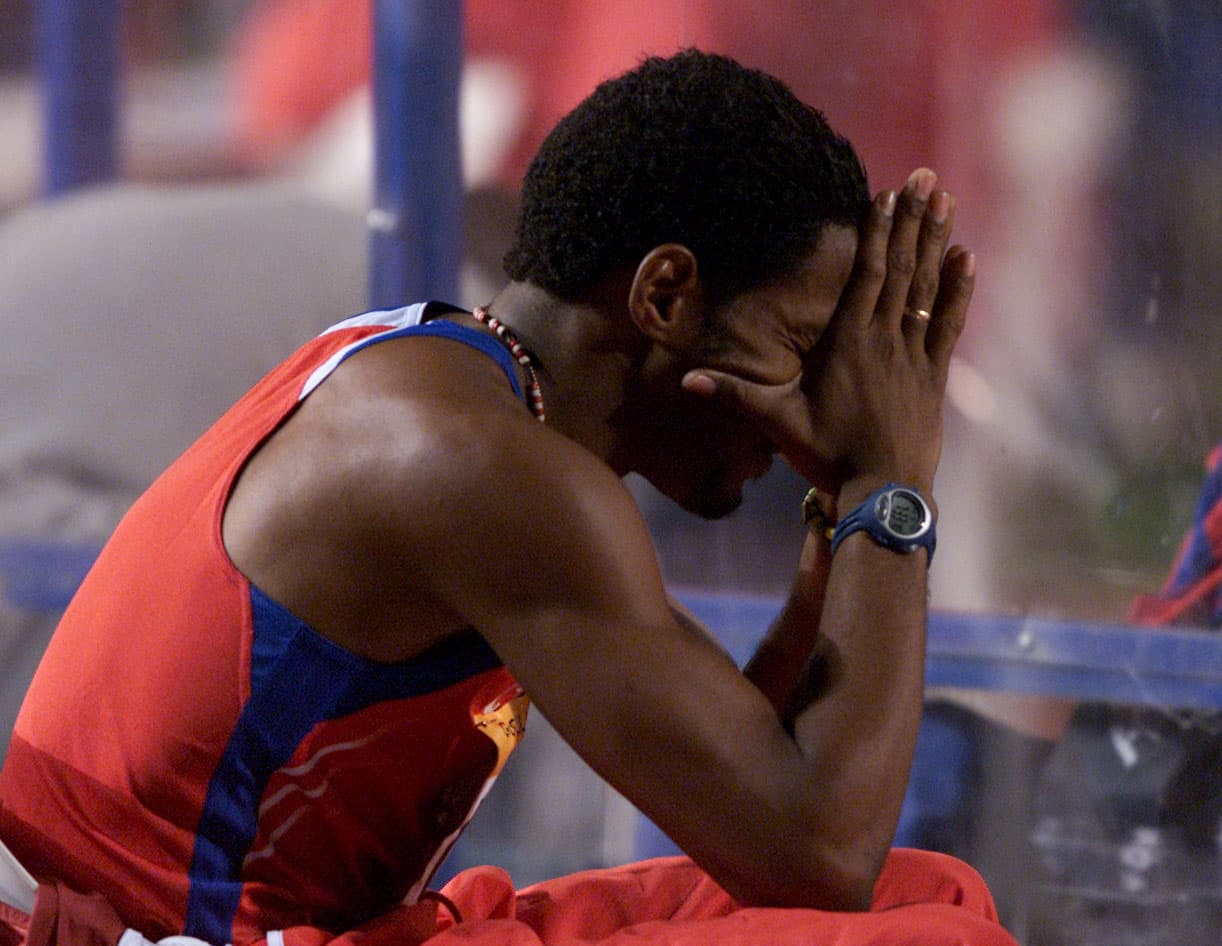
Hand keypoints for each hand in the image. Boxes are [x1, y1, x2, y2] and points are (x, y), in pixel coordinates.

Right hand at [683, 168, 974, 494]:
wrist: (883, 492)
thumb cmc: (826, 455)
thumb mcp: (776, 421)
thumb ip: (734, 394)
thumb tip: (686, 379)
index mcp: (847, 343)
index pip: (865, 276)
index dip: (877, 234)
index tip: (886, 195)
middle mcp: (884, 340)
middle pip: (901, 269)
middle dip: (912, 221)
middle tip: (925, 178)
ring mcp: (914, 355)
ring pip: (928, 288)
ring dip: (937, 242)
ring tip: (946, 202)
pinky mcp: (934, 376)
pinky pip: (951, 323)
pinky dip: (959, 290)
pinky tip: (968, 258)